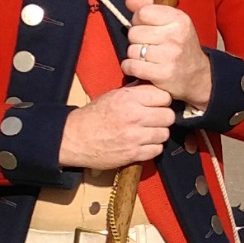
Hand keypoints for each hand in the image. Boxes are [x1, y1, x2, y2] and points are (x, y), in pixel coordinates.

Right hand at [59, 85, 175, 169]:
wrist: (75, 137)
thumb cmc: (94, 116)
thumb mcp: (113, 95)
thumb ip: (135, 92)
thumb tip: (155, 88)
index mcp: (129, 98)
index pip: (164, 96)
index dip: (163, 101)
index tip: (158, 104)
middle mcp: (134, 116)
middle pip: (168, 116)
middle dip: (163, 117)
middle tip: (155, 119)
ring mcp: (134, 136)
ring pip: (164, 134)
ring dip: (159, 134)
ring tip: (148, 132)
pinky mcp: (133, 154)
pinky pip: (156, 150)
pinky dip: (153, 148)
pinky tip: (144, 143)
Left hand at [122, 0, 212, 108]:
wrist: (197, 75)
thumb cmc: (182, 45)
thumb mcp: (173, 21)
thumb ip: (150, 8)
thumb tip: (129, 1)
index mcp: (179, 19)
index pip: (142, 13)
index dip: (138, 20)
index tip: (144, 26)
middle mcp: (175, 36)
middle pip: (134, 32)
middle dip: (135, 39)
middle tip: (146, 44)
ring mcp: (169, 56)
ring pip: (131, 50)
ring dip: (134, 55)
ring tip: (145, 57)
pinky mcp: (163, 74)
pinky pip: (132, 66)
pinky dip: (130, 67)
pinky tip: (139, 67)